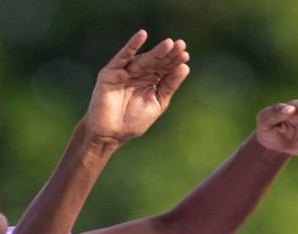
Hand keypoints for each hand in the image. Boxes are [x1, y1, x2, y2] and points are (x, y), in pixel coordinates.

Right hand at [82, 30, 190, 144]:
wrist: (111, 135)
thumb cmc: (133, 122)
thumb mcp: (157, 103)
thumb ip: (169, 86)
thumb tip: (185, 68)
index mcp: (151, 80)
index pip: (165, 68)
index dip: (175, 62)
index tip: (186, 56)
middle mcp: (138, 73)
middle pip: (156, 61)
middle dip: (168, 54)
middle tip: (181, 45)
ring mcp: (125, 71)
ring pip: (143, 59)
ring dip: (156, 51)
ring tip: (169, 44)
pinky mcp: (111, 72)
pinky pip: (122, 57)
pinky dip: (131, 46)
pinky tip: (142, 35)